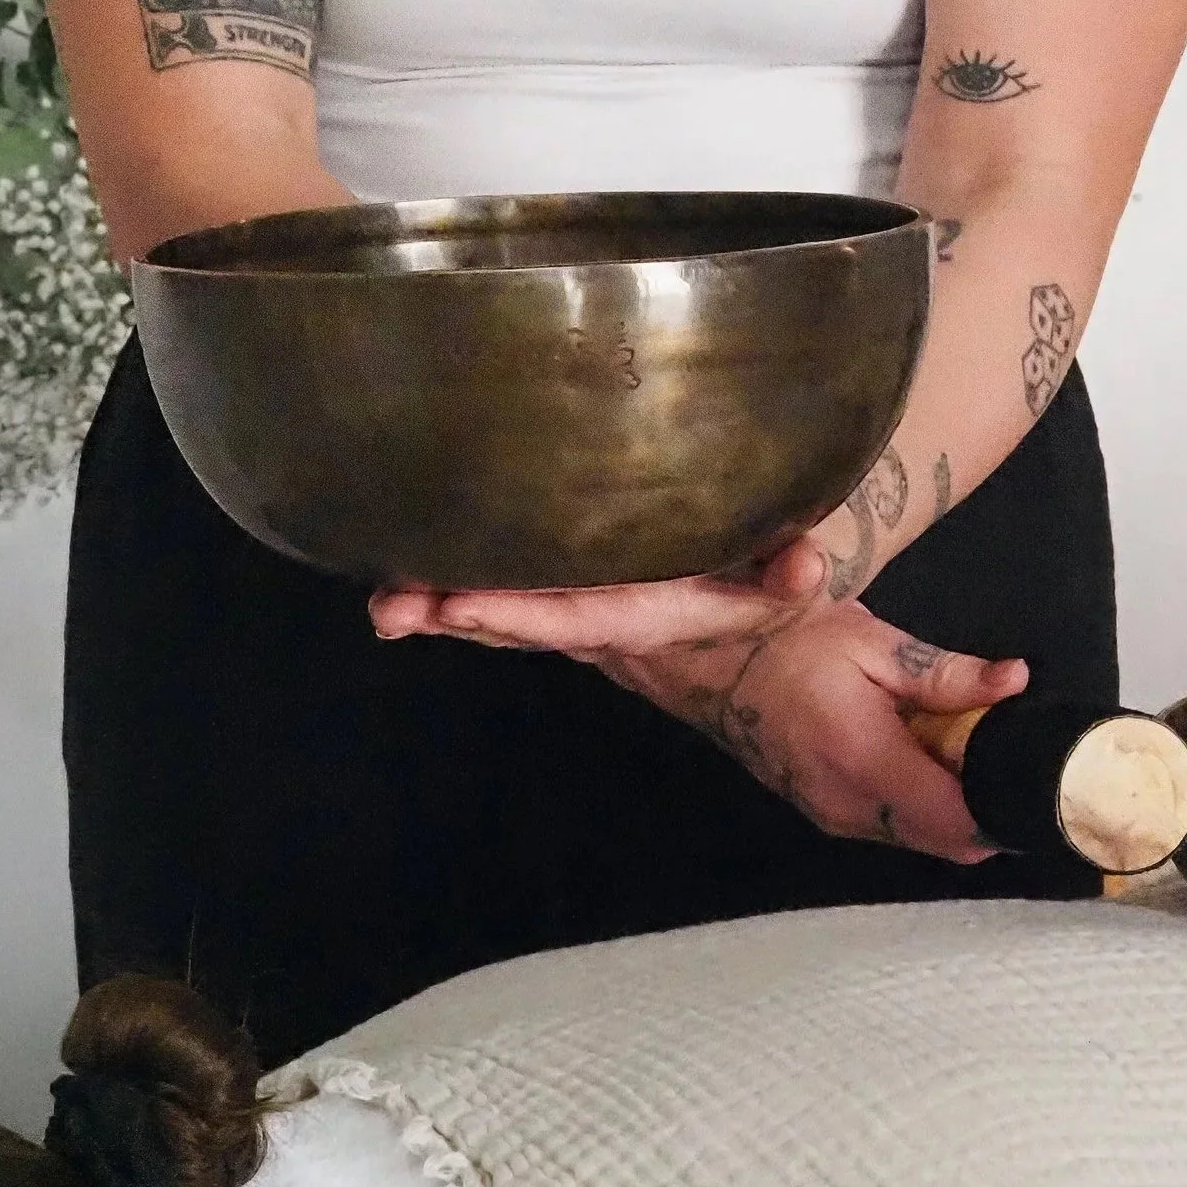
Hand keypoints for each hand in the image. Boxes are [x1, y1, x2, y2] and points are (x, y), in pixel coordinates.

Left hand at [367, 536, 831, 655]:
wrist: (770, 596)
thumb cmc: (774, 573)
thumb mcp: (795, 573)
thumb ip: (799, 569)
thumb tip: (806, 562)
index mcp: (653, 615)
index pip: (581, 614)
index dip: (522, 612)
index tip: (461, 605)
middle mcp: (608, 620)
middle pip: (525, 624)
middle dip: (459, 618)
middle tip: (391, 609)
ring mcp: (583, 608)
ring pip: (507, 615)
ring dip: (442, 611)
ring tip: (381, 605)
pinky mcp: (570, 587)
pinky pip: (510, 594)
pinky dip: (458, 593)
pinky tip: (404, 580)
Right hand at [606, 606, 1029, 863]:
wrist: (706, 665)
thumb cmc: (788, 642)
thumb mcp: (873, 642)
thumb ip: (947, 675)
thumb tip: (1016, 681)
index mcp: (866, 760)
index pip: (959, 821)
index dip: (1006, 809)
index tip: (1039, 777)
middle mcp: (850, 807)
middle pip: (949, 841)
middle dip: (989, 809)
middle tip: (1010, 757)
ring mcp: (833, 817)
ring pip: (922, 839)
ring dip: (954, 807)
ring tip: (970, 752)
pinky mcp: (826, 815)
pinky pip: (894, 829)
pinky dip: (923, 804)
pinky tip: (928, 759)